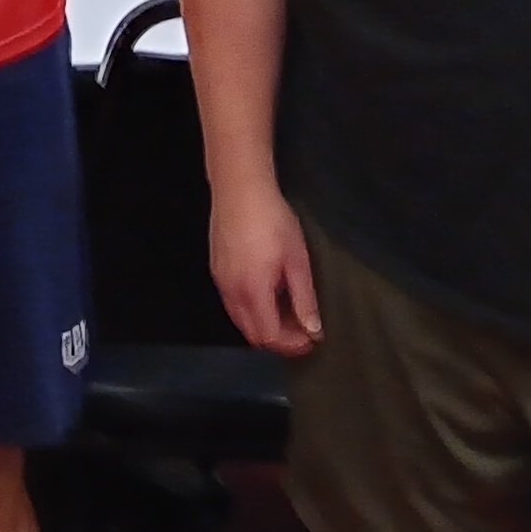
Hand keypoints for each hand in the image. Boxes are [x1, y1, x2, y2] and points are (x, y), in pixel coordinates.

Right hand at [209, 181, 322, 354]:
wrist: (239, 187)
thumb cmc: (273, 220)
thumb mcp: (297, 259)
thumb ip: (304, 299)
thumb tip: (314, 331)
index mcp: (252, 291)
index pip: (269, 336)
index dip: (291, 345)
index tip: (312, 339)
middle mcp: (231, 292)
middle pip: (252, 334)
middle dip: (278, 339)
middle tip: (303, 329)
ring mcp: (220, 281)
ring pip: (240, 320)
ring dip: (264, 324)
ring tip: (289, 312)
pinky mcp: (216, 269)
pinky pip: (233, 303)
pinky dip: (252, 310)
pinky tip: (269, 292)